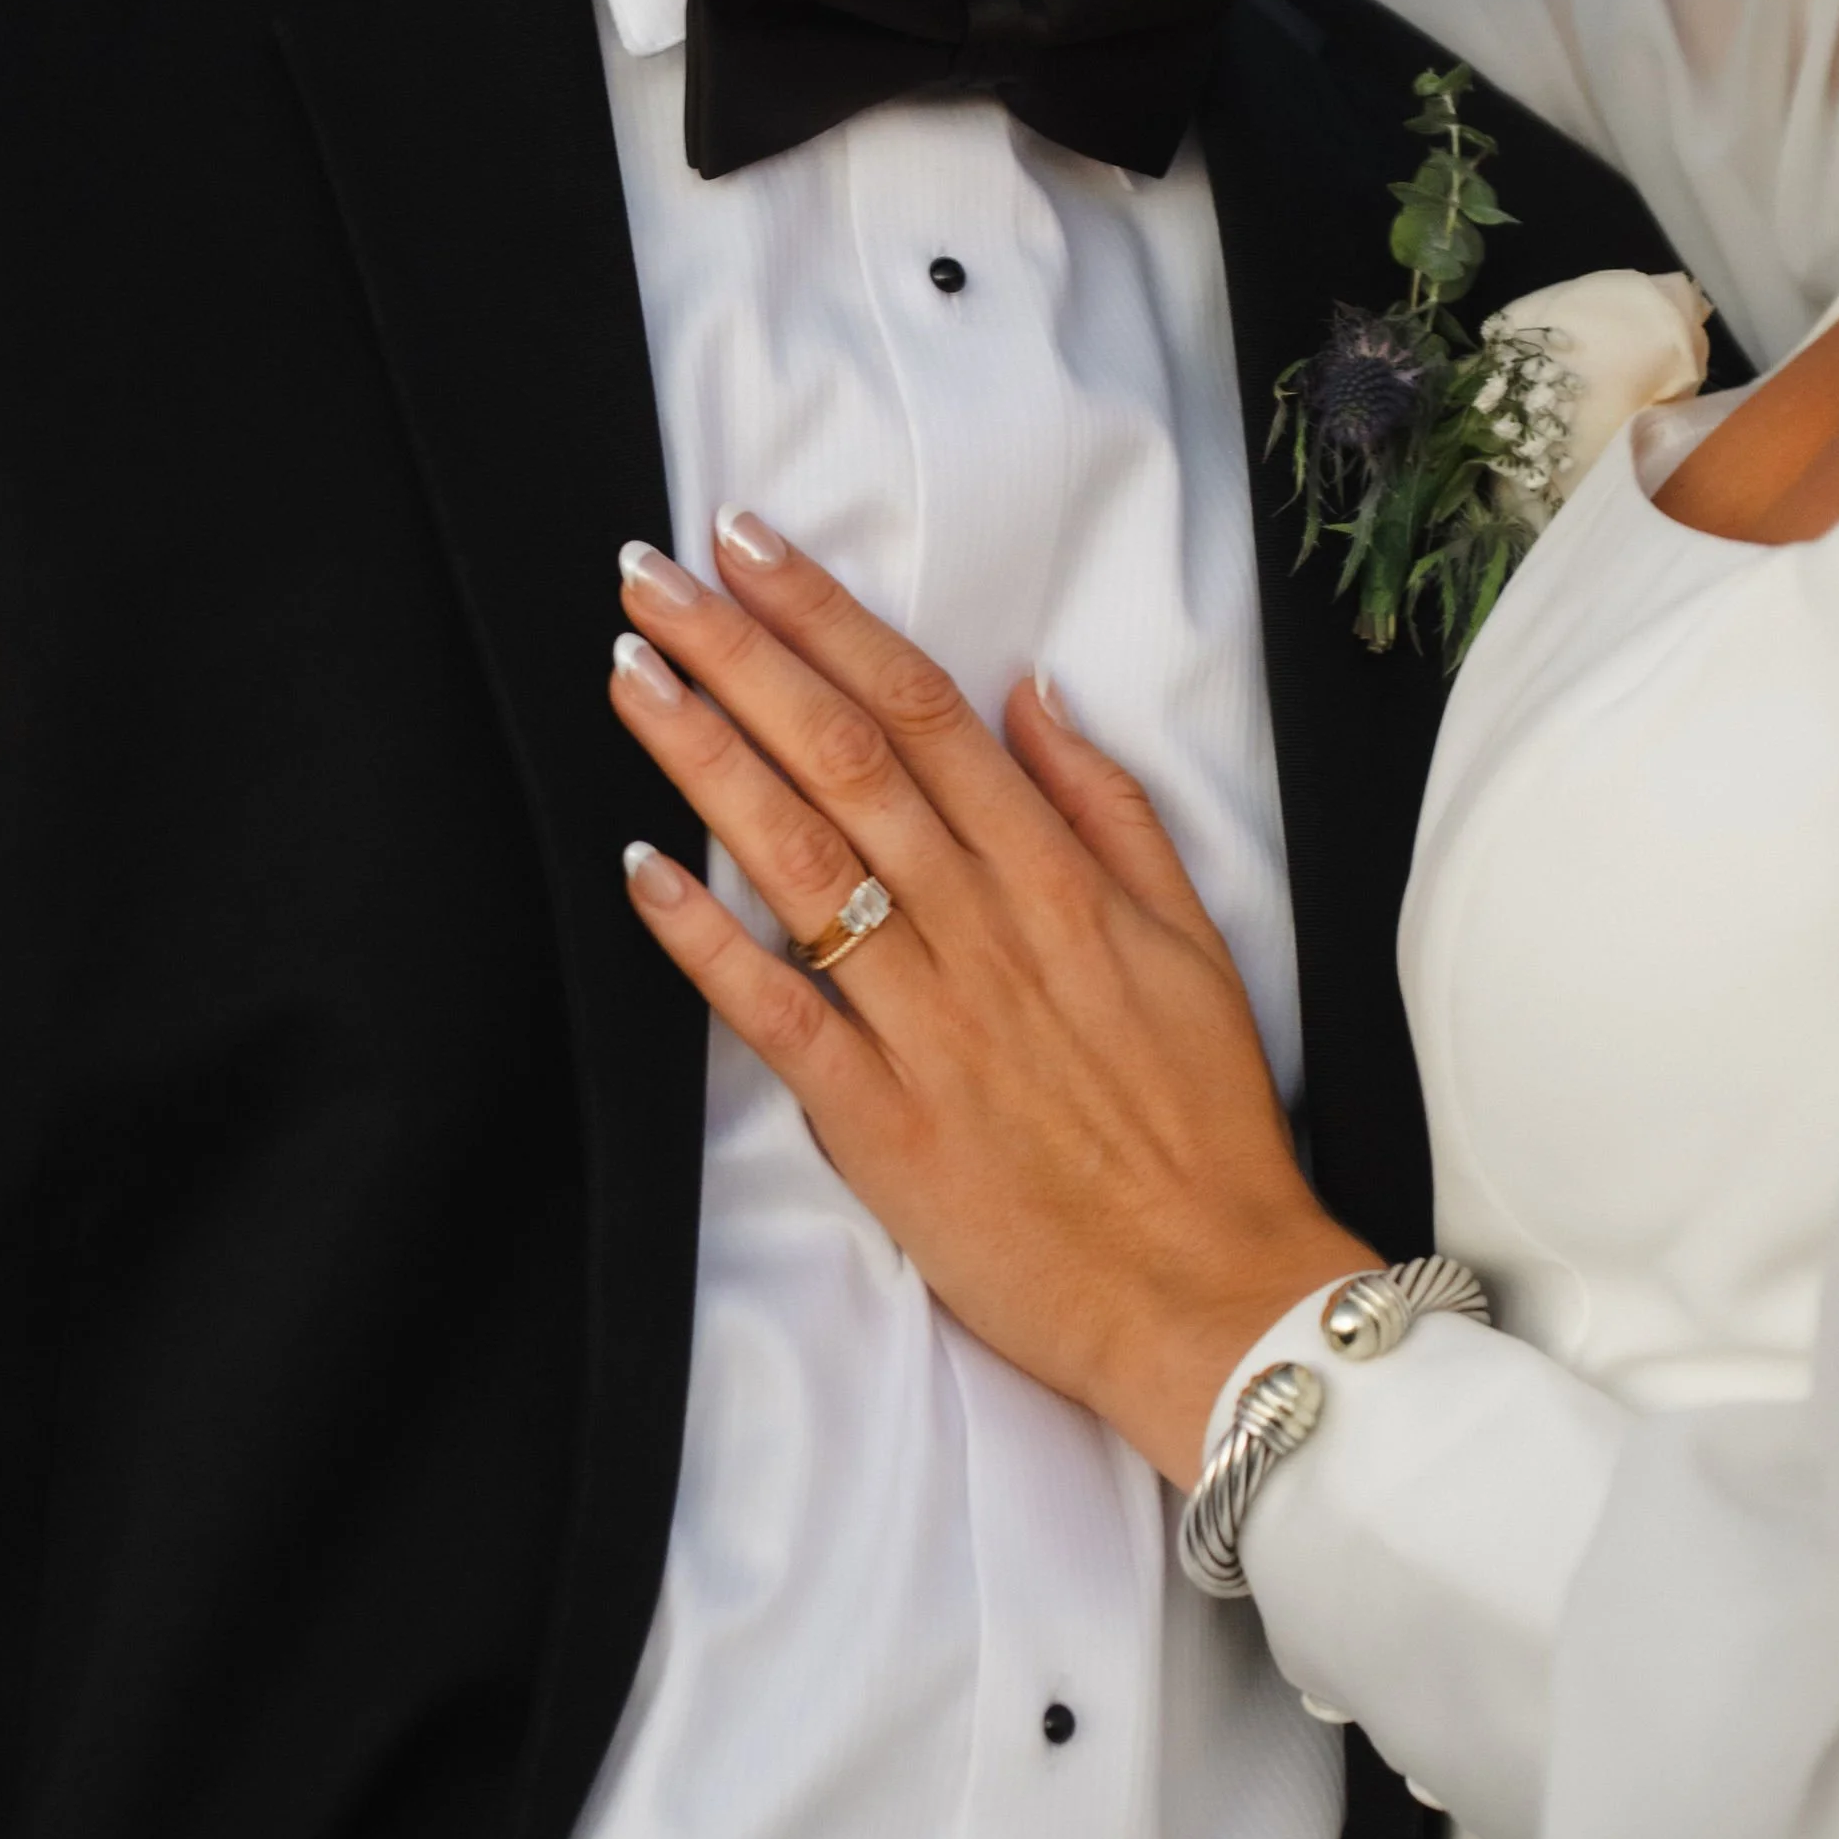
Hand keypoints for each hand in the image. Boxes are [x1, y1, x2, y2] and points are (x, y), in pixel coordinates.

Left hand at [610, 519, 1376, 1490]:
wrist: (1208, 1293)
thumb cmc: (1201, 1122)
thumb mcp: (1190, 943)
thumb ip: (1108, 812)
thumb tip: (1035, 693)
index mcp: (1055, 880)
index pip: (922, 711)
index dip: (827, 619)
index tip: (751, 546)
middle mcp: (982, 929)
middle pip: (842, 757)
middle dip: (738, 653)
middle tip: (649, 575)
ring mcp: (925, 1022)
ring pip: (796, 859)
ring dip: (702, 759)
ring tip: (629, 676)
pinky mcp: (878, 1120)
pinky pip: (776, 1013)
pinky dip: (704, 939)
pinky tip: (639, 869)